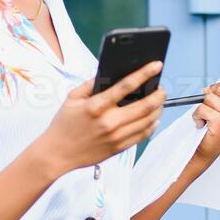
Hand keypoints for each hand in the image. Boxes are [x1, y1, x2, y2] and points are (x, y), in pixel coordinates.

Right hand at [37, 61, 165, 172]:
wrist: (57, 154)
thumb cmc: (64, 124)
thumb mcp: (72, 98)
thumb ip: (91, 84)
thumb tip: (110, 72)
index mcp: (96, 106)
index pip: (126, 86)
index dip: (145, 73)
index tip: (157, 65)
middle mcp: (109, 122)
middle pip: (145, 105)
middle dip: (159, 94)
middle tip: (162, 87)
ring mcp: (116, 137)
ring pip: (148, 121)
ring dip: (159, 108)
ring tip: (159, 101)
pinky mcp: (119, 148)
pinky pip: (143, 135)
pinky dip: (153, 124)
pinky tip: (154, 118)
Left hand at [191, 74, 219, 165]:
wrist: (208, 151)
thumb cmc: (218, 129)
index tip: (219, 99)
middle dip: (211, 97)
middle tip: (212, 111)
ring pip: (210, 98)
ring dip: (203, 108)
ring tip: (207, 119)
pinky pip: (202, 108)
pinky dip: (197, 116)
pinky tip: (203, 124)